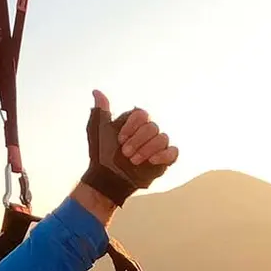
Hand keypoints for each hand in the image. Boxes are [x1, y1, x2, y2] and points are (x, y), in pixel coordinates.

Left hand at [81, 90, 178, 205]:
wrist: (107, 179)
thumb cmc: (101, 155)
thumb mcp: (97, 131)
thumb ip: (100, 111)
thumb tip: (96, 91)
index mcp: (134, 122)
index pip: (141, 114)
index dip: (132, 126)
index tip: (120, 139)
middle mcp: (147, 131)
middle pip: (152, 127)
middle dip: (137, 141)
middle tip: (125, 153)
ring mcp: (157, 145)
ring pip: (162, 138)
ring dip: (147, 149)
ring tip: (134, 160)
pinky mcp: (164, 159)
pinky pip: (173, 152)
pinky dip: (164, 155)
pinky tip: (152, 161)